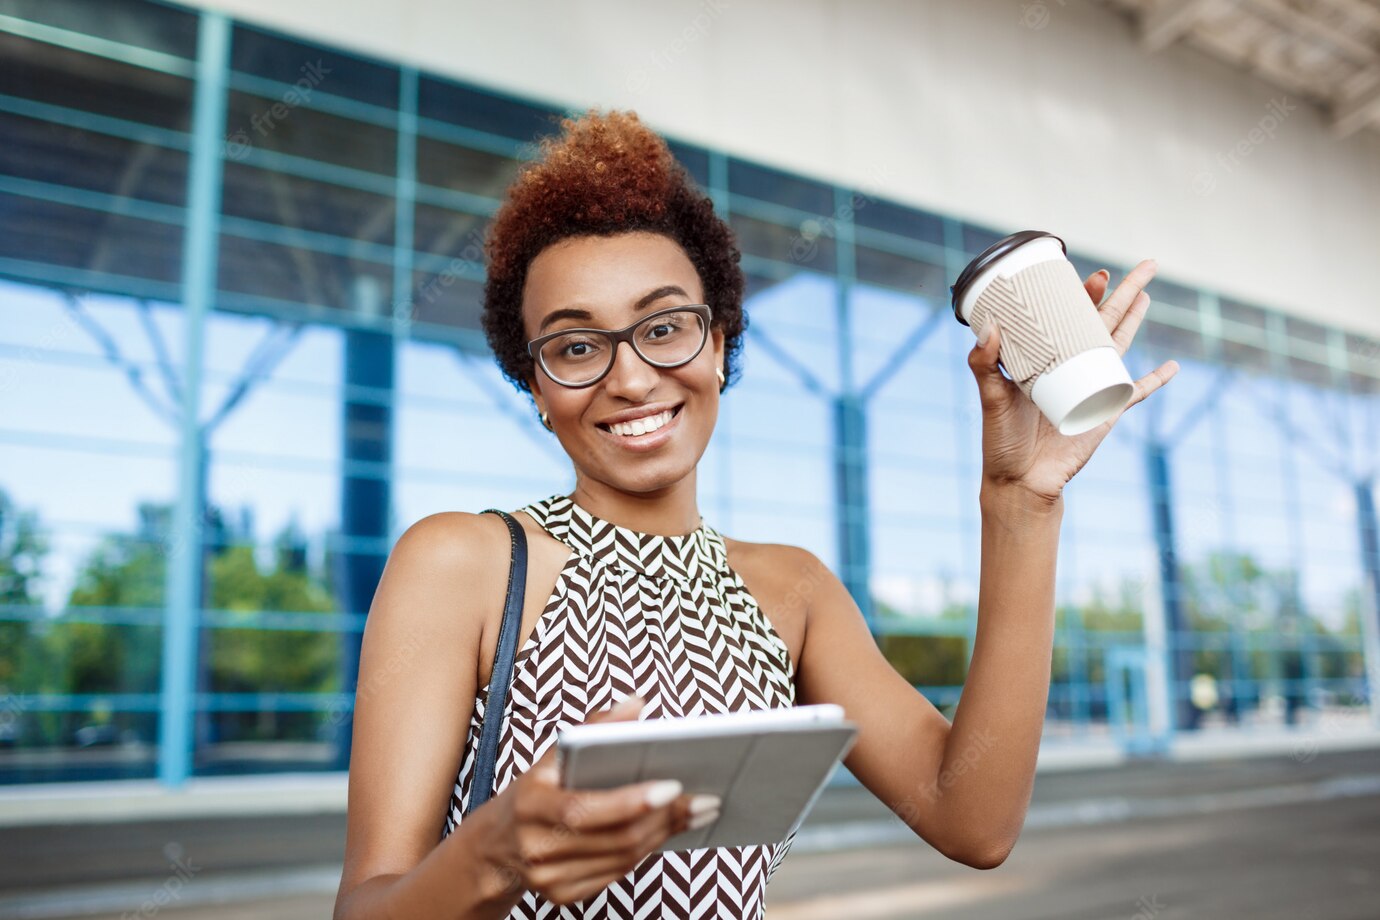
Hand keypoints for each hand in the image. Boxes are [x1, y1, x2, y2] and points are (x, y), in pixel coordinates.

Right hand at [477, 696, 717, 905]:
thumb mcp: (554, 755)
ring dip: (666, 834)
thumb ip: (596, 726)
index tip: (674, 786)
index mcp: (531, 805)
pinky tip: (669, 830)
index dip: (630, 801)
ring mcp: (550, 878)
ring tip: (699, 812)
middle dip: (666, 818)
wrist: (498, 844)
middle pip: (615, 838)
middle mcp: (537, 847)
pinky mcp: (564, 896)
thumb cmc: (537, 789)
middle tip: (705, 799)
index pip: (584, 809)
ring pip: (624, 859)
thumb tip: (639, 704)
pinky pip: (618, 874)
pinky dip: (649, 850)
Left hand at [967, 259, 1179, 506]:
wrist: (1021, 481)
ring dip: (1135, 321)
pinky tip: (1173, 367)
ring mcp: (1091, 386)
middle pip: (1103, 322)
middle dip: (1122, 294)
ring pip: (1120, 346)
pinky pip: (1136, 393)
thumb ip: (983, 364)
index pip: (1067, 318)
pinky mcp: (1106, 413)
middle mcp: (1070, 367)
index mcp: (1044, 359)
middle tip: (1144, 266)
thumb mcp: (990, 398)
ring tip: (1147, 293)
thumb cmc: (1001, 440)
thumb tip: (990, 327)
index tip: (1095, 276)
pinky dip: (1155, 381)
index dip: (1083, 295)